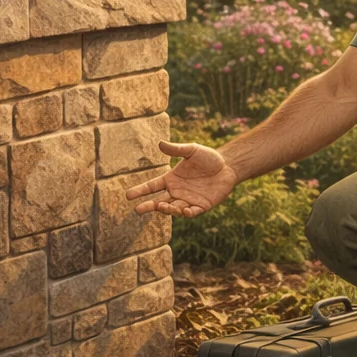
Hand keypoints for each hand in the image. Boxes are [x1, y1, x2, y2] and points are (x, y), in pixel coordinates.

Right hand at [124, 140, 239, 216]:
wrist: (228, 166)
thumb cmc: (209, 158)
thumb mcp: (192, 150)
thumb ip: (176, 149)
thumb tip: (160, 143)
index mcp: (171, 179)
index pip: (152, 186)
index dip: (140, 190)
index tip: (128, 195)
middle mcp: (177, 191)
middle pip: (159, 201)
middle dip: (148, 206)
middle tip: (138, 210)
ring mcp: (188, 200)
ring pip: (173, 208)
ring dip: (167, 209)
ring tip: (161, 206)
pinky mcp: (201, 206)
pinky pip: (191, 212)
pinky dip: (186, 213)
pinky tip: (183, 210)